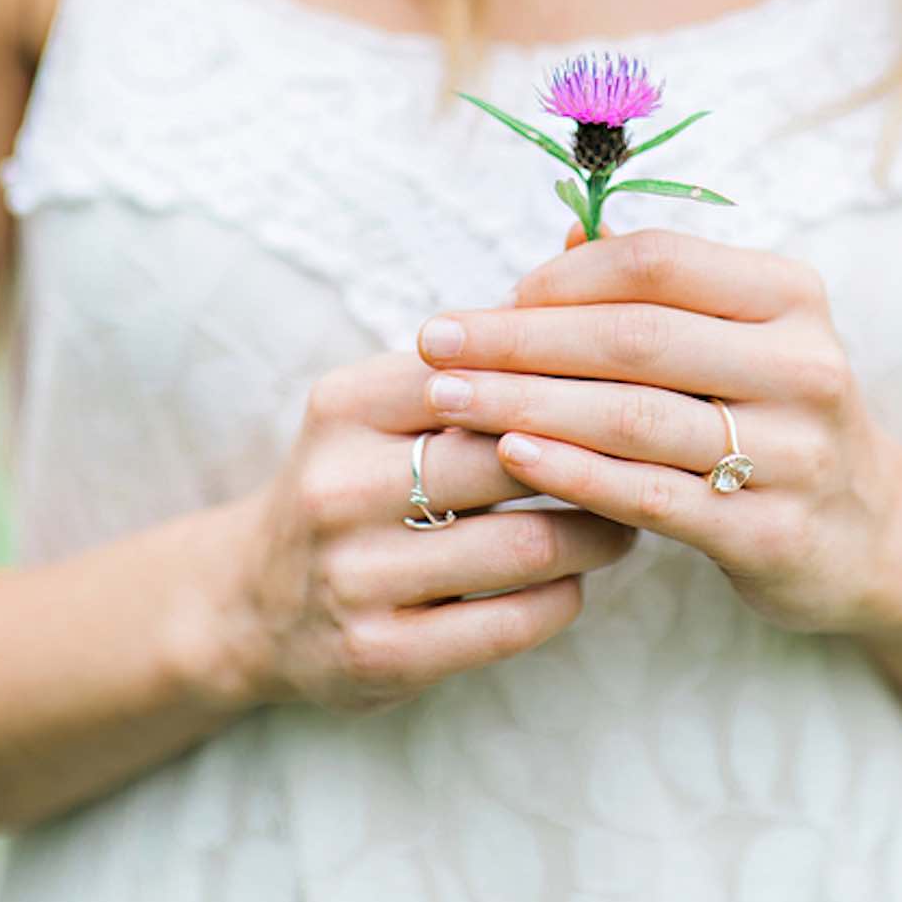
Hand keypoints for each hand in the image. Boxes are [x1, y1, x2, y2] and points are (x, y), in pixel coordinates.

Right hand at [218, 349, 636, 711]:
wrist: (252, 604)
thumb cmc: (356, 478)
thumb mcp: (385, 403)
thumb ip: (478, 348)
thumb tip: (586, 244)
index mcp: (345, 406)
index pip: (482, 373)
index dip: (569, 374)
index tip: (634, 377)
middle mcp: (339, 487)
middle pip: (511, 457)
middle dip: (595, 453)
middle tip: (649, 451)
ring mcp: (355, 578)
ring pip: (527, 545)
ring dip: (598, 530)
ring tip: (627, 514)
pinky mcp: (380, 656)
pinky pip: (513, 621)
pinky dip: (565, 594)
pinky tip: (578, 575)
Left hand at [416, 225, 901, 638]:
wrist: (875, 535)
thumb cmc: (773, 415)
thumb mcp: (743, 335)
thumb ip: (661, 289)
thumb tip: (563, 235)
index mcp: (789, 295)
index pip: (658, 261)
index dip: (565, 274)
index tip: (496, 295)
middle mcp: (802, 364)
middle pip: (635, 336)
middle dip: (521, 337)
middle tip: (438, 342)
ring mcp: (793, 452)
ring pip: (634, 416)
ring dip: (527, 403)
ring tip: (451, 399)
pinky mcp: (770, 532)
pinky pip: (652, 495)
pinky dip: (574, 472)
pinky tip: (512, 455)